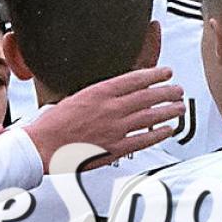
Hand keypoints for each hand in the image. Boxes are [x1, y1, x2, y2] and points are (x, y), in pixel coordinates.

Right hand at [22, 66, 183, 172]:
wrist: (42, 146)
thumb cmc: (52, 123)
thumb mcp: (74, 98)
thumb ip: (97, 95)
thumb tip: (113, 93)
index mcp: (99, 92)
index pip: (135, 79)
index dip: (155, 75)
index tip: (166, 72)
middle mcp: (110, 108)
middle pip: (148, 97)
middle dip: (167, 92)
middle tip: (178, 90)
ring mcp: (115, 129)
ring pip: (150, 117)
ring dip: (168, 111)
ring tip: (179, 107)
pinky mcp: (115, 148)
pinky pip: (144, 140)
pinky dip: (159, 134)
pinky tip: (168, 130)